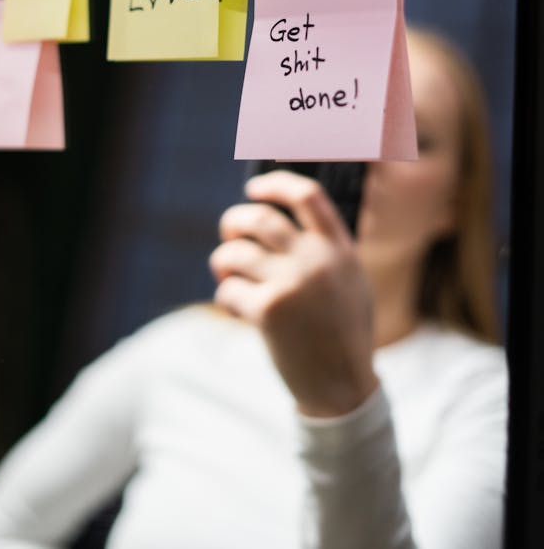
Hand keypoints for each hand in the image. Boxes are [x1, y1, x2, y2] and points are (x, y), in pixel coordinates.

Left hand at [210, 170, 377, 417]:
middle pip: (260, 218)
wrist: (342, 387)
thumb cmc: (340, 332)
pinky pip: (228, 290)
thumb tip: (276, 214)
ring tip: (226, 275)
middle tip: (229, 234)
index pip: (307, 196)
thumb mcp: (349, 280)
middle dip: (233, 221)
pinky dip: (226, 297)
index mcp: (339, 248)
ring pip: (235, 253)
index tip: (254, 188)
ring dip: (222, 262)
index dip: (275, 185)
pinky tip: (237, 308)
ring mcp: (292, 284)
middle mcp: (316, 260)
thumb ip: (323, 248)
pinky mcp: (269, 310)